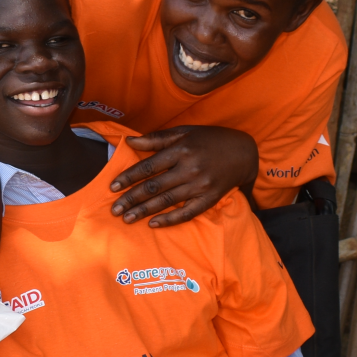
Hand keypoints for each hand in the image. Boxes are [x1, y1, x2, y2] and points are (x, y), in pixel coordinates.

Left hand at [109, 126, 258, 225]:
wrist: (244, 152)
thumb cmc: (210, 139)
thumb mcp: (184, 132)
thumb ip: (156, 139)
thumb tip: (130, 142)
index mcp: (181, 150)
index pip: (148, 167)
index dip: (128, 177)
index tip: (112, 187)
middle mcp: (189, 168)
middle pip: (154, 187)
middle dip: (131, 199)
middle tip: (114, 210)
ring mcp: (200, 186)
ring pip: (167, 201)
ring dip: (144, 211)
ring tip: (127, 219)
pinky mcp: (210, 199)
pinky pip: (187, 213)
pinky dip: (170, 220)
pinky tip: (153, 224)